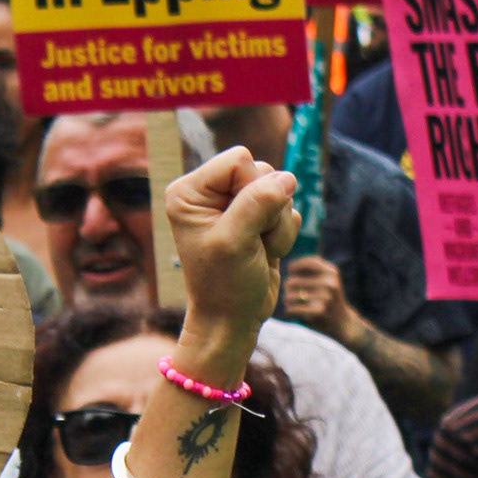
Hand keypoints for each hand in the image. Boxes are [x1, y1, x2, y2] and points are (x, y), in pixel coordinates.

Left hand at [167, 147, 299, 351]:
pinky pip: (288, 208)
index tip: (238, 225)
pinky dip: (283, 233)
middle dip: (267, 209)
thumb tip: (286, 178)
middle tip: (249, 242)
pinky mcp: (257, 217)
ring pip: (280, 188)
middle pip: (263, 170)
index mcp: (189, 192)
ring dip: (277, 224)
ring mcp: (234, 204)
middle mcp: (208, 193)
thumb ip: (257, 203)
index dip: (250, 189)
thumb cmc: (224, 284)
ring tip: (255, 249)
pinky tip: (264, 252)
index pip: (239, 159)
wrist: (232, 318)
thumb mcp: (235, 242)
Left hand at [281, 256, 359, 344]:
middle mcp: (329, 282)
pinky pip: (291, 308)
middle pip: (291, 281)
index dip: (293, 267)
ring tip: (292, 303)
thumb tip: (290, 266)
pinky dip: (289, 311)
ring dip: (287, 301)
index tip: (290, 273)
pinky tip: (294, 311)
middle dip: (287, 289)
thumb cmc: (329, 298)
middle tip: (292, 294)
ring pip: (289, 296)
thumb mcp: (328, 280)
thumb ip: (312, 270)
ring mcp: (324, 297)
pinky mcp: (318, 311)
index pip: (305, 263)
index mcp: (331, 272)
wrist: (342, 322)